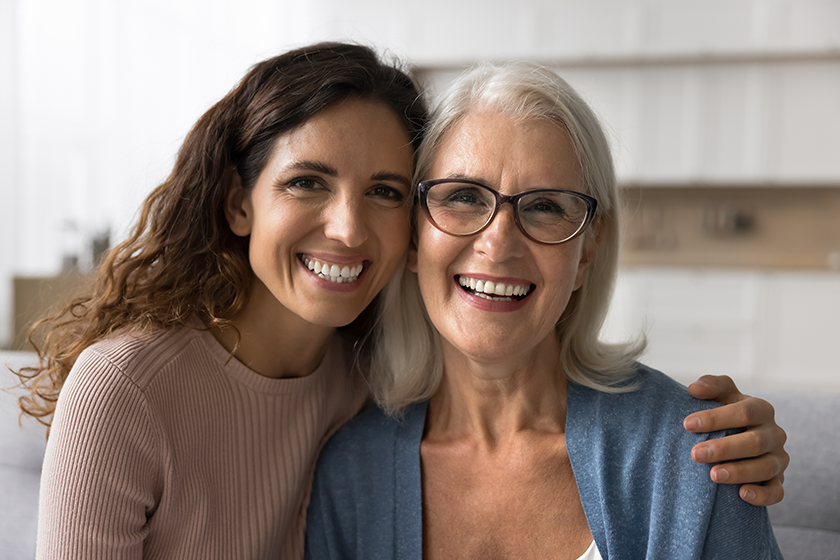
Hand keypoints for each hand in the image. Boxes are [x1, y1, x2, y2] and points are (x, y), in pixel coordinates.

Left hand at [683, 374, 788, 506]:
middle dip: (724, 449)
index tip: (687, 424)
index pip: (744, 412)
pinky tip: (742, 494)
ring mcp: (778, 459)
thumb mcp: (720, 394)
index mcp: (761, 409)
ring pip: (766, 468)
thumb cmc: (725, 413)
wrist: (738, 436)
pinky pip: (777, 492)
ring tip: (713, 475)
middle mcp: (774, 434)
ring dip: (739, 472)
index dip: (716, 418)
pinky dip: (762, 495)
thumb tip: (694, 389)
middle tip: (695, 454)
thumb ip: (711, 386)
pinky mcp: (778, 481)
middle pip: (755, 442)